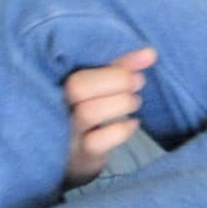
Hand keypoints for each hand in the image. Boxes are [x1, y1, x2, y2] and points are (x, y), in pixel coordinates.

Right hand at [63, 48, 153, 186]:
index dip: (117, 62)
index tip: (146, 58)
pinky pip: (96, 142)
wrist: (72, 155)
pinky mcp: (77, 154)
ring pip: (88, 113)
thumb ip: (119, 68)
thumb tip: (150, 53)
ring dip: (121, 103)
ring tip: (135, 101)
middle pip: (77, 86)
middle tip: (138, 82)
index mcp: (58, 80)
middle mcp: (56, 104)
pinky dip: (120, 130)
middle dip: (116, 80)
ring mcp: (65, 131)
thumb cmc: (86, 109)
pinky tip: (133, 124)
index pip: (80, 63)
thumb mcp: (97, 86)